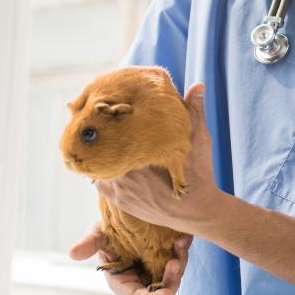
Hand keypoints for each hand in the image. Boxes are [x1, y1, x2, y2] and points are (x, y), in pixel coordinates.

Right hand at [68, 220, 192, 294]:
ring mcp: (158, 271)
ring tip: (181, 244)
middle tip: (176, 261)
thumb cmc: (108, 230)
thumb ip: (89, 244)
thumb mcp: (98, 234)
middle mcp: (143, 281)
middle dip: (172, 279)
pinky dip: (183, 250)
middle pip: (164, 290)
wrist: (127, 216)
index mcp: (124, 282)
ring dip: (180, 262)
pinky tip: (183, 238)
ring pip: (176, 276)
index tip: (166, 293)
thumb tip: (72, 253)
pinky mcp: (170, 258)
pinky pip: (181, 259)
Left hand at [93, 83, 222, 235]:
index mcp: (141, 153)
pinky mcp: (122, 203)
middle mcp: (127, 173)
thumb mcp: (199, 138)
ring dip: (98, 159)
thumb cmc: (200, 173)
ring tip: (96, 147)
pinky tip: (102, 167)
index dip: (105, 123)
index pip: (112, 134)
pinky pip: (100, 185)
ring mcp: (122, 190)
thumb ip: (194, 111)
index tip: (102, 113)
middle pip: (101, 152)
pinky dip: (99, 175)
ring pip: (97, 169)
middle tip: (94, 127)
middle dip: (99, 141)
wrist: (199, 210)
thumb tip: (198, 84)